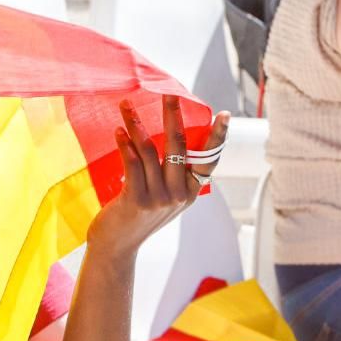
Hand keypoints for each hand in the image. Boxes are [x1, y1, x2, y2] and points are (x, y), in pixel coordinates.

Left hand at [87, 98, 230, 255]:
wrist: (116, 246)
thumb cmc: (137, 216)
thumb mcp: (163, 197)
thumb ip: (170, 174)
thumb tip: (170, 136)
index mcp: (190, 191)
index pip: (209, 160)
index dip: (217, 137)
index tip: (224, 115)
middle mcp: (179, 194)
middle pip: (179, 147)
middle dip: (173, 116)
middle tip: (168, 94)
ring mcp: (160, 199)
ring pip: (151, 151)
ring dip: (137, 124)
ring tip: (126, 105)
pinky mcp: (138, 200)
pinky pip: (132, 163)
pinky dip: (125, 144)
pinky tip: (118, 130)